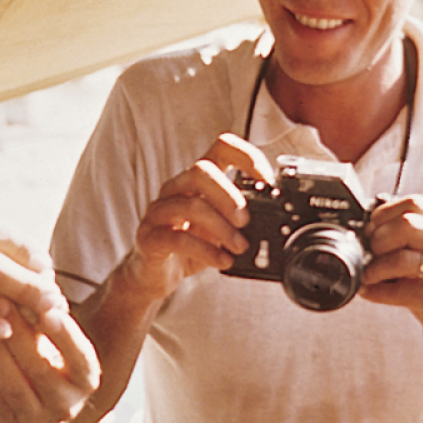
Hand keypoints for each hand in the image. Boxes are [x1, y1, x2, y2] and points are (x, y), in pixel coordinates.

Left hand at [0, 296, 100, 422]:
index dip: (67, 336)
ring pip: (12, 382)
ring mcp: (37, 418)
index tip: (51, 311)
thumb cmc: (42, 363)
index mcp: (85, 378)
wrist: (25, 414)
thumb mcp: (54, 344)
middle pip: (40, 367)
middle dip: (17, 331)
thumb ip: (48, 318)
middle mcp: (66, 403)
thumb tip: (37, 279)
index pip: (82, 358)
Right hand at [123, 133, 272, 299]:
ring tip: (239, 247)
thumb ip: (240, 219)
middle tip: (246, 221)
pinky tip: (222, 261)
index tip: (267, 182)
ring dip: (222, 228)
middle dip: (229, 196)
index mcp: (197, 180)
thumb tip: (273, 222)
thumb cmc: (190, 247)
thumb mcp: (221, 228)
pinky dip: (206, 251)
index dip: (247, 157)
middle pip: (201, 171)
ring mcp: (159, 211)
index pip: (221, 147)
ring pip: (191, 204)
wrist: (156, 275)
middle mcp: (176, 188)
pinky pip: (178, 238)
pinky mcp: (149, 237)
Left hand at [360, 195, 422, 371]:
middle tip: (368, 254)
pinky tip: (368, 293)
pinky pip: (402, 292)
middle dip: (378, 239)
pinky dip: (377, 292)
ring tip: (365, 276)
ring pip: (403, 259)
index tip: (369, 230)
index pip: (414, 203)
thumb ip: (406, 238)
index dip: (383, 214)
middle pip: (407, 225)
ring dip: (374, 268)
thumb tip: (365, 227)